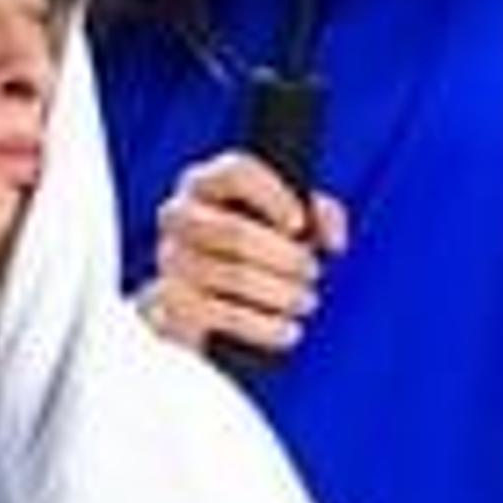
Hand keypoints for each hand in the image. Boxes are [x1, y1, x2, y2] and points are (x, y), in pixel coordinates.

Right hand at [141, 150, 348, 355]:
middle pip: (235, 232)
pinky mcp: (169, 303)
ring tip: (305, 301)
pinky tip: (288, 330)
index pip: (236, 172)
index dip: (274, 196)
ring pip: (234, 277)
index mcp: (206, 182)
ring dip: (282, 294)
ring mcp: (170, 259)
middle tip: (312, 272)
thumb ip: (322, 217)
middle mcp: (179, 215)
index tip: (299, 224)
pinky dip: (265, 326)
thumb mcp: (293, 223)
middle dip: (286, 257)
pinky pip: (222, 315)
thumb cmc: (257, 249)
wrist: (210, 302)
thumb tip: (333, 239)